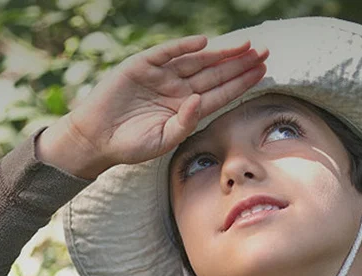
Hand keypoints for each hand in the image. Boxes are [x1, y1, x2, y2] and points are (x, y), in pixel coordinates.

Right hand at [57, 34, 268, 170]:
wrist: (97, 139)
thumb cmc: (131, 145)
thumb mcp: (163, 141)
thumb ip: (184, 124)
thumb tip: (201, 101)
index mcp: (186, 108)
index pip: (220, 93)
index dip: (241, 83)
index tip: (262, 72)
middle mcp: (177, 89)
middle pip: (214, 73)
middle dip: (239, 63)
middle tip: (264, 52)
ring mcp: (161, 75)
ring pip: (196, 60)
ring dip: (220, 53)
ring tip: (245, 46)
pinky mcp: (141, 66)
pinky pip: (165, 53)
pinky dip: (183, 47)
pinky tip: (203, 43)